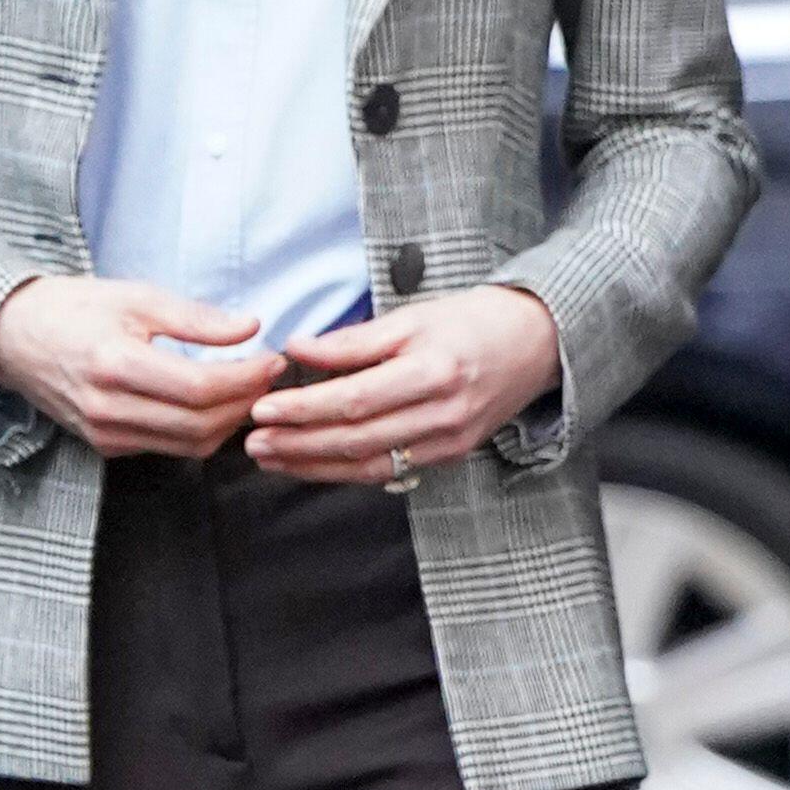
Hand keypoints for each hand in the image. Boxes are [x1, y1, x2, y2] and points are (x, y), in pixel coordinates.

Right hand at [0, 274, 284, 460]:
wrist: (12, 337)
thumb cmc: (74, 308)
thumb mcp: (135, 297)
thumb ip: (195, 318)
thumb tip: (250, 327)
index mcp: (115, 364)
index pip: (200, 388)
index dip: (246, 377)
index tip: (273, 358)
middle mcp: (108, 408)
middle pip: (201, 424)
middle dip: (245, 402)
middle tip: (268, 374)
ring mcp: (105, 434)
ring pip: (190, 445)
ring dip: (228, 422)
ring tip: (247, 388)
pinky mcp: (105, 446)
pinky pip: (168, 447)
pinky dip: (200, 430)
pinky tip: (213, 403)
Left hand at [241, 287, 561, 481]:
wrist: (536, 344)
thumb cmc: (471, 322)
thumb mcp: (413, 317)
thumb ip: (353, 341)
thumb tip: (297, 349)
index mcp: (433, 371)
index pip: (356, 399)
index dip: (305, 409)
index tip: (263, 408)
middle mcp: (443, 414)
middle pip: (357, 439)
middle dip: (299, 443)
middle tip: (253, 441)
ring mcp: (448, 442)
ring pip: (369, 465)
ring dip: (313, 465)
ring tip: (270, 457)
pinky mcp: (449, 456)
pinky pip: (389, 471)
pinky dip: (344, 471)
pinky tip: (310, 465)